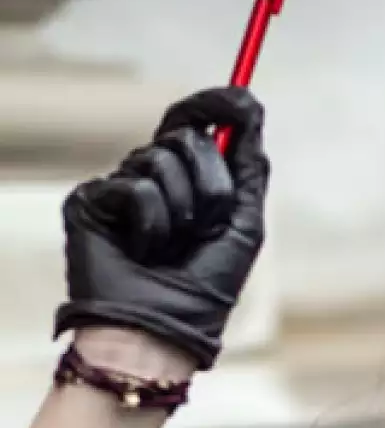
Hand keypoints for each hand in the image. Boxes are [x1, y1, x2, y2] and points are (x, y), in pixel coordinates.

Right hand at [55, 87, 269, 369]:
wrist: (162, 328)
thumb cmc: (206, 285)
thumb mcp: (243, 221)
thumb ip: (248, 166)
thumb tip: (251, 106)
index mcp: (188, 179)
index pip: (195, 123)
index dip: (216, 105)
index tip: (242, 99)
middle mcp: (152, 177)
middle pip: (185, 137)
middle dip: (211, 184)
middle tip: (205, 226)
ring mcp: (119, 187)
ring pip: (160, 159)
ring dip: (183, 210)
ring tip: (172, 247)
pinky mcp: (91, 201)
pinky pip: (135, 189)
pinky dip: (153, 225)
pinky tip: (143, 251)